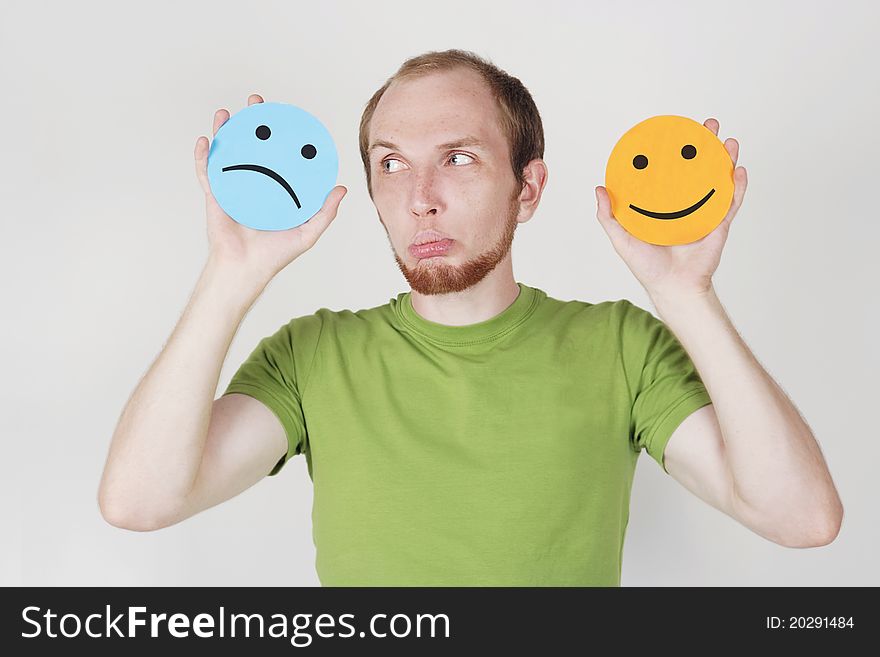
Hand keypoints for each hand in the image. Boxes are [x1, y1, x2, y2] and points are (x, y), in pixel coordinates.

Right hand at [194, 93, 346, 284]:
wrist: (246, 269)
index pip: (279, 155)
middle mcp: (253, 184)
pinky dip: (204, 157)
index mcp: (274, 189)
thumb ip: (325, 212)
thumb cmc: (275, 255)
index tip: (287, 116)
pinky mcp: (215, 197)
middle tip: (257, 103)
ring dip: (224, 131)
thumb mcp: (307, 232)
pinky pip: (207, 173)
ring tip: (225, 113)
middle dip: (253, 122)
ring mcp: (232, 188)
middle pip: (252, 146)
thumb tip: (341, 188)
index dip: (281, 136)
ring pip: (226, 153)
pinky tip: (205, 141)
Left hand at [594, 117, 747, 300]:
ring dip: (727, 158)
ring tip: (728, 141)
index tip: (675, 130)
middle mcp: (686, 205)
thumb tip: (599, 188)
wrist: (672, 287)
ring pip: (719, 179)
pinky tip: (739, 169)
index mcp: (665, 204)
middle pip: (699, 167)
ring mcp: (705, 213)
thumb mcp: (621, 238)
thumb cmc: (647, 266)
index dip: (674, 150)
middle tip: (707, 125)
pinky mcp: (719, 225)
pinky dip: (738, 186)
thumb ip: (608, 215)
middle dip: (706, 144)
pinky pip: (732, 202)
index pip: (671, 171)